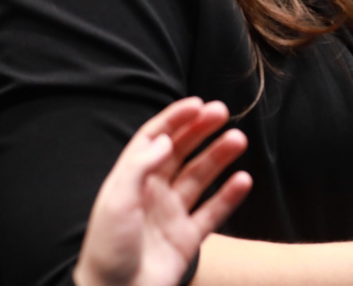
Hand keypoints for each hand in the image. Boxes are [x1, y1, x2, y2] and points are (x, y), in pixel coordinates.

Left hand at [74, 97, 252, 285]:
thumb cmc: (108, 249)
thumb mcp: (117, 202)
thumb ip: (140, 167)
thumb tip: (165, 139)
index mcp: (132, 180)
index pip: (155, 139)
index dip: (175, 119)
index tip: (197, 104)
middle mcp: (153, 193)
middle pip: (181, 152)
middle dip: (201, 131)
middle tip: (223, 112)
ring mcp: (172, 214)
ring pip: (200, 177)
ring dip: (219, 157)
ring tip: (238, 140)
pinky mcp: (187, 238)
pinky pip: (212, 212)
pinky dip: (229, 196)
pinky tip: (243, 180)